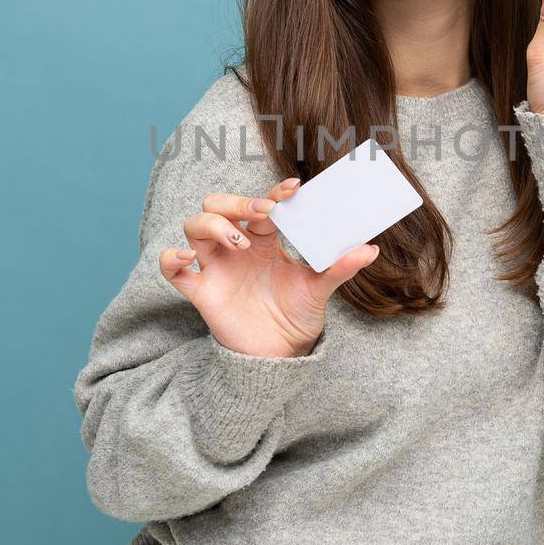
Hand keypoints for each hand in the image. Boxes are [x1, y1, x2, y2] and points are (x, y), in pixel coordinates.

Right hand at [157, 176, 379, 357]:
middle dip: (237, 202)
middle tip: (262, 213)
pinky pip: (172, 269)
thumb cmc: (297, 316)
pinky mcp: (201, 290)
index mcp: (264, 240)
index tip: (292, 190)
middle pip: (218, 204)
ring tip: (240, 241)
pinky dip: (172, 258)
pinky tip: (188, 259)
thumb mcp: (320, 290)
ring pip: (195, 225)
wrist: (280, 354)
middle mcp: (236, 247)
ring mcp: (216, 267)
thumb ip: (340, 268)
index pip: (262, 205)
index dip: (273, 192)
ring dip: (214, 225)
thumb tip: (371, 249)